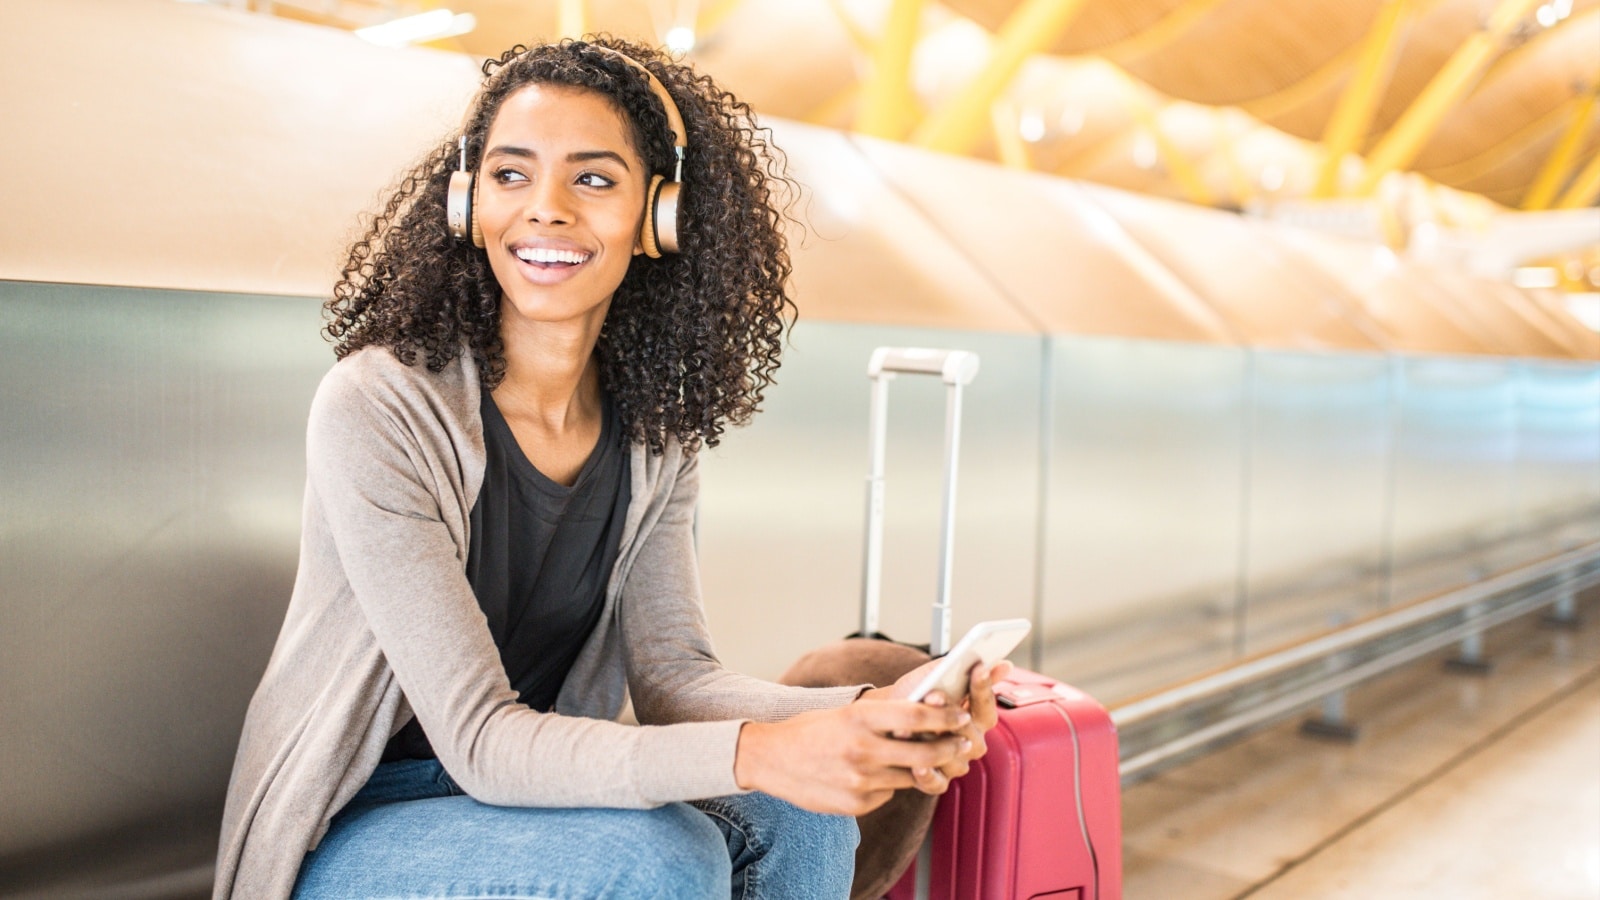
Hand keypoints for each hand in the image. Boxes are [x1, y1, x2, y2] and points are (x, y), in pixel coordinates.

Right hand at [733, 700, 969, 816]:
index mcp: (859, 718)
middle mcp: (862, 749)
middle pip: (924, 751)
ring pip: (910, 776)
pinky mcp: (856, 804)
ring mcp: (860, 780)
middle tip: (963, 743)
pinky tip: (873, 776)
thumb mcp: (846, 713)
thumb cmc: (811, 730)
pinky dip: (888, 785)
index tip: (962, 716)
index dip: (945, 716)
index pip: (915, 716)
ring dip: (920, 767)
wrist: (770, 759)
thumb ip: (882, 718)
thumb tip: (926, 717)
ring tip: (925, 758)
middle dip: (949, 748)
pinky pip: (888, 794)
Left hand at [859, 658, 1013, 792]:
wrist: (886, 718)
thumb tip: (1005, 664)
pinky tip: (917, 765)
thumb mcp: (938, 677)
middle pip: (971, 734)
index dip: (983, 688)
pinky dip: (928, 775)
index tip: (978, 668)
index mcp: (978, 719)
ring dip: (931, 741)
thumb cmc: (916, 696)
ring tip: (911, 728)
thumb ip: (966, 670)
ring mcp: (956, 763)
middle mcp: (972, 743)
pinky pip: (937, 784)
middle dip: (951, 714)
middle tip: (934, 696)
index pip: (987, 707)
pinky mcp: (937, 781)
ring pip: (954, 757)